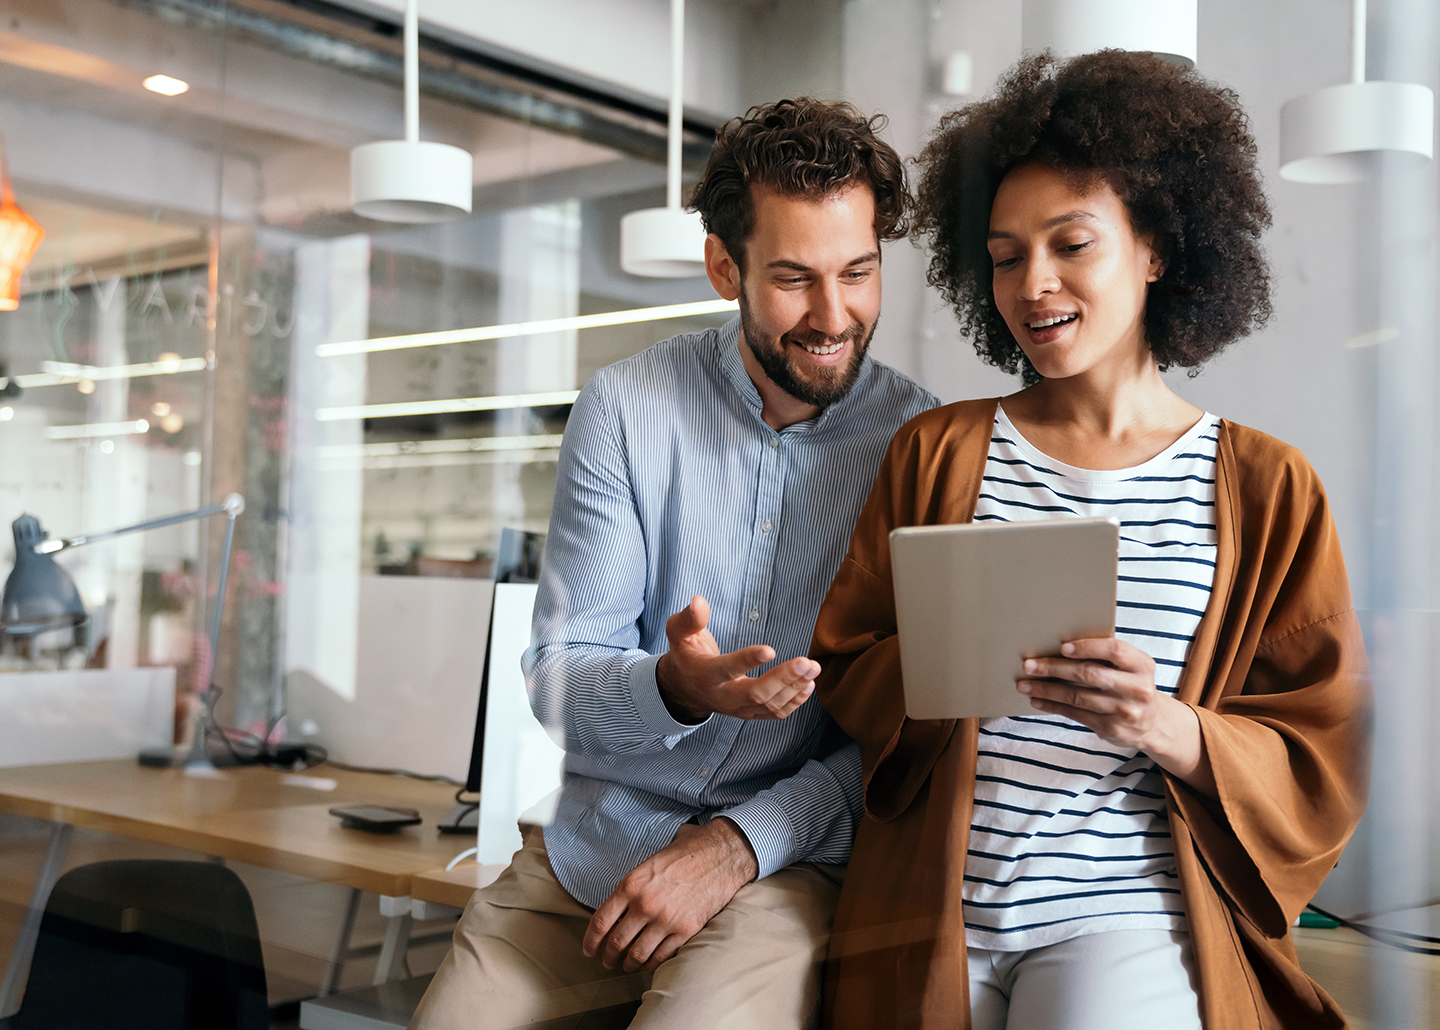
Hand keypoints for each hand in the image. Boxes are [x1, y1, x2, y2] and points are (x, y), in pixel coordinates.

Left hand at [582, 818, 758, 972]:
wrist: (720, 855)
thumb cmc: (683, 856)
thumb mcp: (647, 866)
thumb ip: (630, 890)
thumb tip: (614, 915)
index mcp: (631, 885)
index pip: (601, 922)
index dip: (591, 941)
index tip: (588, 950)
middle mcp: (645, 904)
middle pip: (616, 942)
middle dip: (608, 957)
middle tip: (607, 961)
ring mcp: (666, 919)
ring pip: (637, 955)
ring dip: (628, 964)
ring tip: (626, 966)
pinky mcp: (686, 930)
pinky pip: (662, 956)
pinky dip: (651, 963)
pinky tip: (648, 963)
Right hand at [656, 596, 818, 721]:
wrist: (685, 688)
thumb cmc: (687, 654)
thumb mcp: (678, 633)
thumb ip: (689, 619)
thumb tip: (699, 601)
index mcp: (704, 674)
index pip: (726, 669)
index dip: (747, 661)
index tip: (770, 649)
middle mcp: (722, 696)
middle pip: (755, 694)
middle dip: (783, 679)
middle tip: (807, 663)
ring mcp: (737, 709)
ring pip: (769, 705)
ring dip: (794, 688)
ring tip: (813, 668)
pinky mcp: (749, 714)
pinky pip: (774, 714)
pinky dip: (794, 702)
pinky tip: (808, 686)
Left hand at [1017, 637, 1214, 796]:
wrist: (1153, 723)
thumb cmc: (1131, 684)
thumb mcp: (1131, 667)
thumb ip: (1106, 656)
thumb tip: (1059, 646)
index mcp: (1142, 665)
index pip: (1114, 651)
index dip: (1088, 647)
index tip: (1062, 647)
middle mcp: (1137, 689)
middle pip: (1089, 674)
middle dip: (1054, 668)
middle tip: (1028, 665)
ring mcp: (1125, 711)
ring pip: (1078, 697)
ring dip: (1047, 689)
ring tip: (1024, 684)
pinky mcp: (1112, 729)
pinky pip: (1076, 714)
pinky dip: (1053, 706)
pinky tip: (1037, 700)